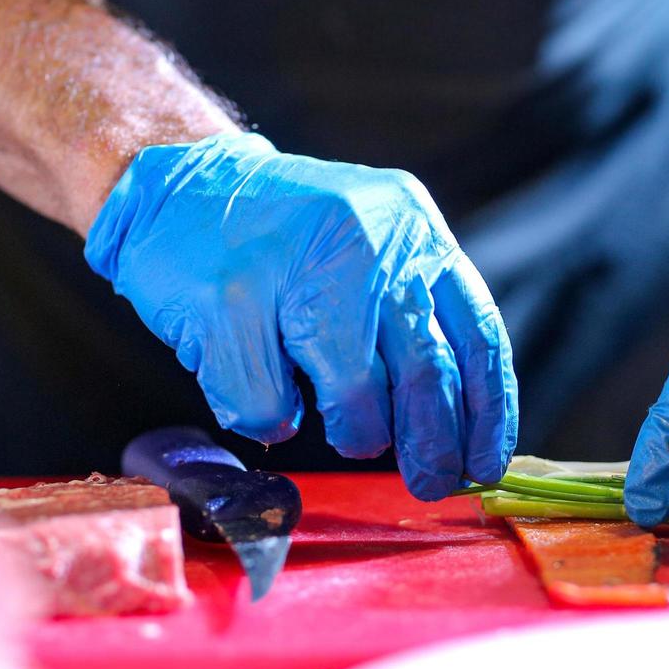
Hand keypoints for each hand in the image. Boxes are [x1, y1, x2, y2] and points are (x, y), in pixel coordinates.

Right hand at [85, 132, 518, 499]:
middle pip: (425, 373)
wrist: (179, 185)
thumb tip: (457, 428)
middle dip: (432, 446)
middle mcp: (364, 242)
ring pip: (354, 400)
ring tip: (344, 427)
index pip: (475, 334)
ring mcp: (294, 269)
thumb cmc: (285, 235)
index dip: (489, 412)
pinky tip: (267, 388)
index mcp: (411, 229)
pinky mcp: (229, 300)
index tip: (484, 463)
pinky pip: (269, 406)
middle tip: (430, 483)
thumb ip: (414, 313)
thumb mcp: (372, 244)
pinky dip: (271, 418)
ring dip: (355, 434)